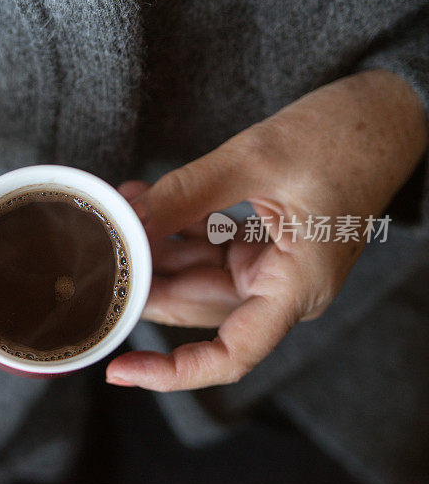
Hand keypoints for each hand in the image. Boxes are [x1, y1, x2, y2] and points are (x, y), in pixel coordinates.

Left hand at [106, 70, 427, 390]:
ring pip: (193, 275)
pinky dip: (174, 228)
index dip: (173, 371)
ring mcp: (269, 267)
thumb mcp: (257, 159)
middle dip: (146, 280)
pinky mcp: (259, 245)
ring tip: (120, 211)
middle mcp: (282, 287)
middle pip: (196, 306)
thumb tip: (131, 219)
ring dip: (154, 248)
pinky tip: (145, 201)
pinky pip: (205, 248)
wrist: (384, 112)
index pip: (232, 353)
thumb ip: (189, 194)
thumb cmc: (344, 136)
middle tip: (100, 253)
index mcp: (298, 286)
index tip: (121, 370)